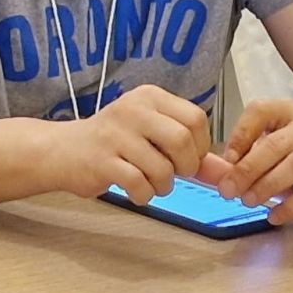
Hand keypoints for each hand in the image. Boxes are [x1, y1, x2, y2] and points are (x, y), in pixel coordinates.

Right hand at [46, 84, 210, 204]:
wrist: (63, 151)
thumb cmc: (115, 143)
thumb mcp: (154, 137)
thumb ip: (193, 154)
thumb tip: (229, 174)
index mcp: (150, 97)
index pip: (196, 118)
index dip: (200, 147)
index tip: (186, 158)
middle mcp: (133, 109)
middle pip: (183, 140)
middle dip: (185, 167)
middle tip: (173, 173)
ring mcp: (115, 134)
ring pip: (162, 168)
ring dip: (163, 186)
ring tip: (151, 183)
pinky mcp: (102, 160)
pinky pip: (138, 184)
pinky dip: (144, 195)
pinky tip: (135, 191)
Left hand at [216, 99, 292, 224]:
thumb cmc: (292, 157)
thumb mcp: (268, 147)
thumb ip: (243, 154)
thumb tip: (215, 171)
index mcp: (287, 111)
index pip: (260, 111)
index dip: (240, 134)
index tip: (226, 160)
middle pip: (276, 143)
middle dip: (248, 169)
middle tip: (228, 190)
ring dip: (266, 185)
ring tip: (248, 201)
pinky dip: (289, 207)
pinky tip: (273, 216)